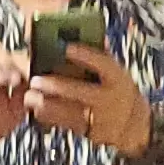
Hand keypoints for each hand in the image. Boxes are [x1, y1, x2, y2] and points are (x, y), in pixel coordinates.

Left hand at [28, 42, 156, 157]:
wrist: (133, 125)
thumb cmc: (119, 91)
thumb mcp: (117, 73)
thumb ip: (101, 57)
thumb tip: (86, 33)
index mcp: (117, 78)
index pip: (102, 64)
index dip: (84, 55)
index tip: (66, 47)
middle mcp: (110, 98)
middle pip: (80, 91)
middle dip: (56, 86)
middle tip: (36, 80)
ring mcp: (101, 118)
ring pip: (70, 111)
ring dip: (47, 104)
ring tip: (30, 97)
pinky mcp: (91, 132)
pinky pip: (67, 124)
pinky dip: (50, 117)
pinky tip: (37, 110)